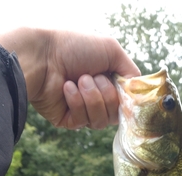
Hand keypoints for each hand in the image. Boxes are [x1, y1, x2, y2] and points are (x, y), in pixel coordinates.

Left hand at [0, 28, 139, 128]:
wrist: (42, 56)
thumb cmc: (73, 47)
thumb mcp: (111, 50)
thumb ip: (131, 72)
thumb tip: (139, 94)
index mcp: (107, 82)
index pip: (127, 102)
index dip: (127, 100)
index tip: (126, 94)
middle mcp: (96, 98)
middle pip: (116, 115)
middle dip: (106, 95)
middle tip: (91, 76)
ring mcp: (82, 111)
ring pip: (101, 121)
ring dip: (92, 98)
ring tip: (78, 80)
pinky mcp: (68, 121)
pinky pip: (83, 122)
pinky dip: (76, 103)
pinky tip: (66, 88)